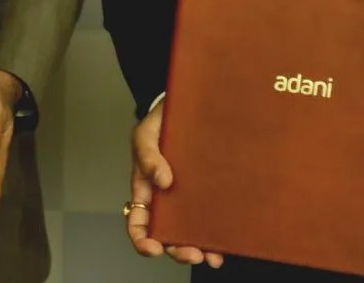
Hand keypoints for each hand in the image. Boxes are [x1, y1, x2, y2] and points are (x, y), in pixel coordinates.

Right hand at [126, 99, 222, 267]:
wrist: (185, 108)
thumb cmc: (158, 123)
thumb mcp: (145, 135)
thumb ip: (148, 156)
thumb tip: (162, 181)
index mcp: (145, 190)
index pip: (138, 222)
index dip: (142, 240)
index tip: (154, 248)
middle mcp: (165, 201)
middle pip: (166, 235)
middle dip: (178, 250)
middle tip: (194, 254)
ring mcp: (186, 199)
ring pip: (189, 233)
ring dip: (199, 248)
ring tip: (212, 255)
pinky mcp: (206, 193)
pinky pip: (210, 217)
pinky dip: (216, 234)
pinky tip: (225, 243)